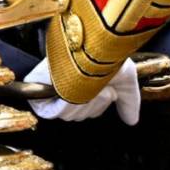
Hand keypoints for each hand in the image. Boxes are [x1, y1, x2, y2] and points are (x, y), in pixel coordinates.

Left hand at [26, 57, 140, 124]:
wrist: (92, 48)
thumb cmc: (107, 57)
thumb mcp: (125, 80)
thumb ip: (128, 101)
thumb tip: (132, 122)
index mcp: (82, 86)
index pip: (91, 112)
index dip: (101, 102)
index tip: (107, 87)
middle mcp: (66, 90)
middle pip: (80, 116)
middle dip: (92, 102)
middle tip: (96, 83)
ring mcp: (50, 93)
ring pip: (69, 115)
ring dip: (81, 101)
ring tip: (85, 82)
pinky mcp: (37, 94)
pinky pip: (54, 113)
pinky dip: (66, 104)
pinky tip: (72, 90)